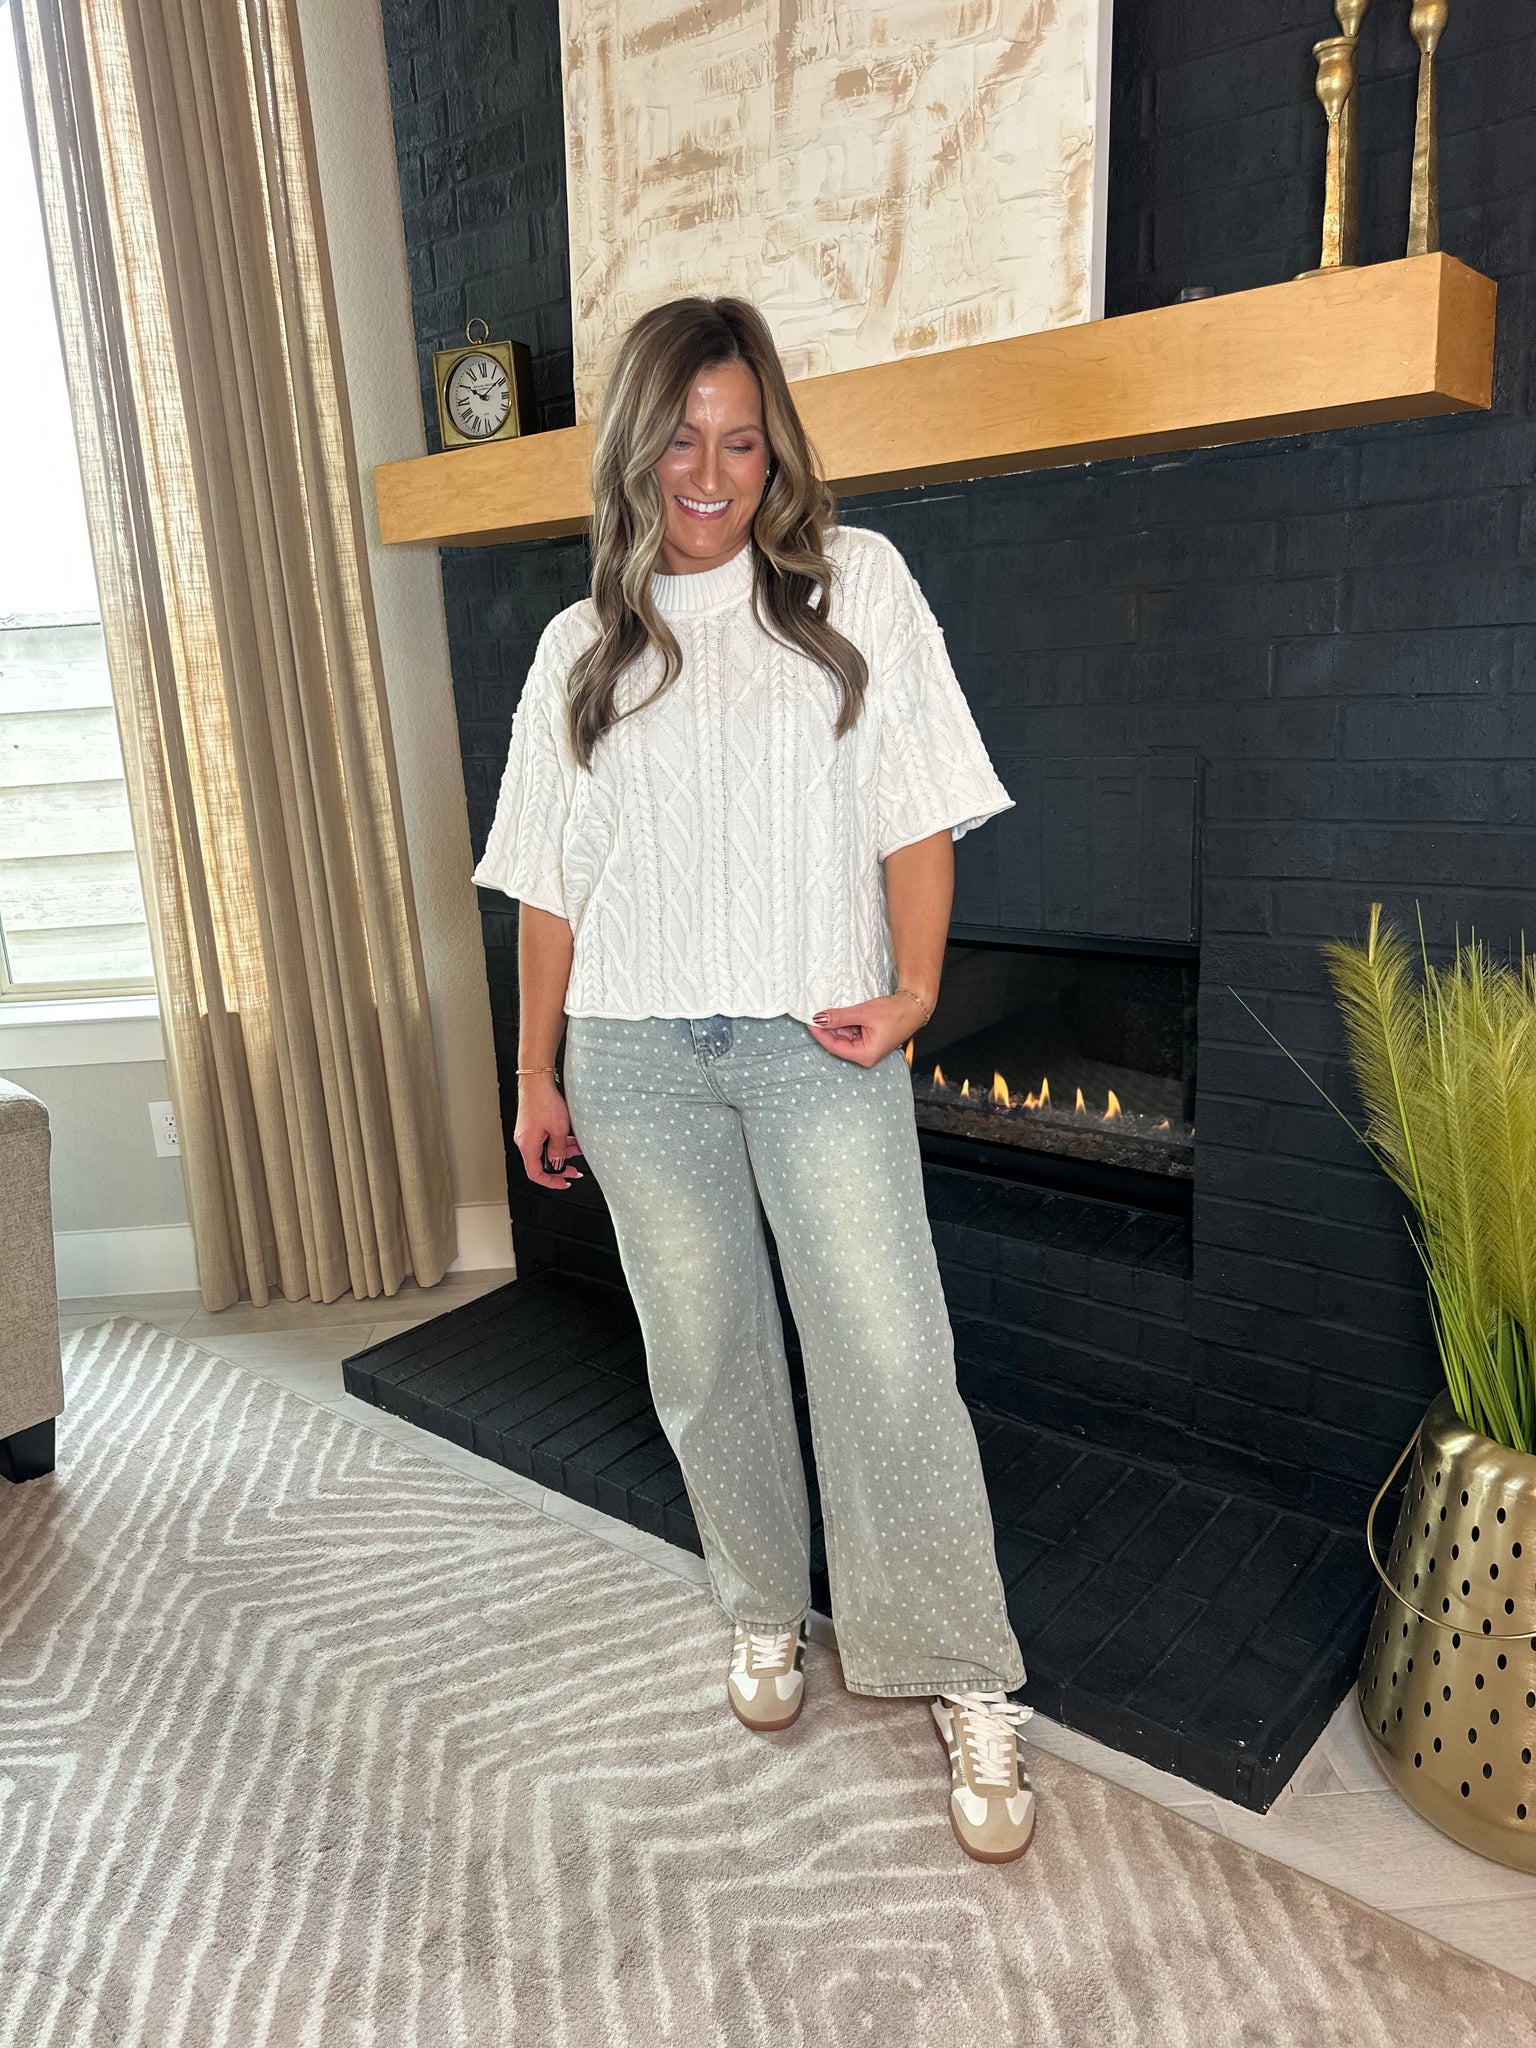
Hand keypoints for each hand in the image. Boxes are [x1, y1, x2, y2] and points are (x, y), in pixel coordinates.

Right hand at [514, 1074, 584, 1189]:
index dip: (550, 1182)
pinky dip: (558, 1140)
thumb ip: (559, 1150)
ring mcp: (527, 1132)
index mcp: (527, 1145)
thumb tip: (558, 1164)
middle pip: (542, 1161)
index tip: (563, 1183)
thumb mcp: (558, 1130)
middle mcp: (524, 1140)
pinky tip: (571, 1137)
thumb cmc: (544, 1101)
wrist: (536, 1079)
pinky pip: (545, 1138)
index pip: (536, 1173)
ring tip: (578, 1147)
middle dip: (560, 1164)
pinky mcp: (532, 1124)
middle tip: (574, 1168)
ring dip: (562, 1150)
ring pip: (546, 1149)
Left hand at [807, 994, 925, 1066]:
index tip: (810, 1021)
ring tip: (834, 1010)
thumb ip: (839, 1017)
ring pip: (844, 1037)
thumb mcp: (863, 1013)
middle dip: (829, 1028)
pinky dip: (846, 1023)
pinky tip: (843, 1014)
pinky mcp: (869, 1040)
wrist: (914, 1006)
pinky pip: (852, 1033)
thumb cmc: (894, 1012)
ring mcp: (868, 1048)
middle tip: (818, 1013)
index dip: (820, 1033)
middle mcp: (866, 1056)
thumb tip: (819, 1018)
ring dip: (838, 1024)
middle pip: (838, 1043)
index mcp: (865, 1055)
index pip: (834, 1046)